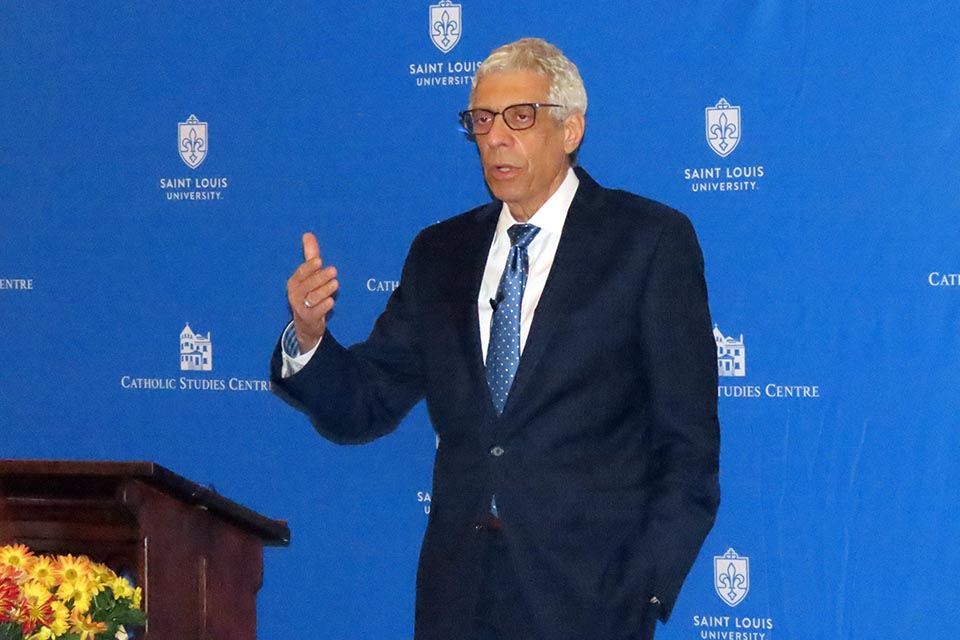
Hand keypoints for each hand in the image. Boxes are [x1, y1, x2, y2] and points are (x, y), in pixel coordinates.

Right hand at [286, 232, 338, 351]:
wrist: (306, 322)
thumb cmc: (308, 293)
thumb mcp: (308, 275)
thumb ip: (310, 255)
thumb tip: (308, 234)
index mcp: (294, 282)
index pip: (301, 273)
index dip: (309, 267)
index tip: (319, 261)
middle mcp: (295, 294)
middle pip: (307, 285)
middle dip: (320, 277)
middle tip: (333, 271)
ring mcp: (301, 307)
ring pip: (312, 298)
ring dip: (324, 290)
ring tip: (336, 283)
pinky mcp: (309, 318)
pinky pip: (316, 312)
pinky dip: (323, 306)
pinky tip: (331, 301)